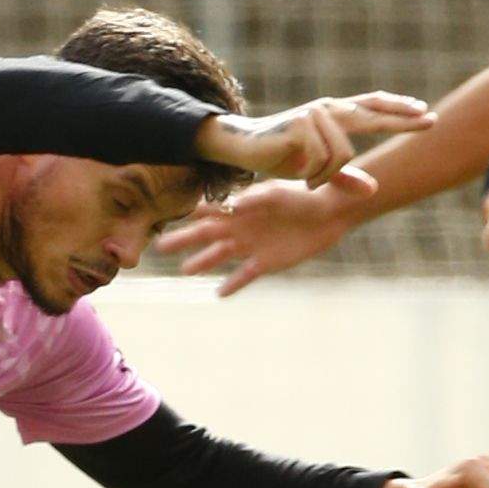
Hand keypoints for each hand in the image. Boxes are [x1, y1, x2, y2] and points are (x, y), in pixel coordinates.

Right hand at [157, 172, 375, 291]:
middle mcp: (242, 226)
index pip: (210, 211)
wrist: (329, 213)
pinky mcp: (267, 262)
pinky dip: (233, 285)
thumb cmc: (304, 195)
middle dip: (184, 240)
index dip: (190, 215)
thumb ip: (256, 198)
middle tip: (159, 247)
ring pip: (221, 256)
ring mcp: (252, 245)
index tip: (168, 218)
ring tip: (184, 272)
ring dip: (202, 263)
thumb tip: (234, 203)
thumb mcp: (279, 193)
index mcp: (241, 206)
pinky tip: (218, 294)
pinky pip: (245, 276)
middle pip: (207, 235)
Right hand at [221, 91, 432, 185]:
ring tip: (308, 179)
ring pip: (342, 154)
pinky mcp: (301, 124)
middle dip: (403, 120)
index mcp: (335, 114)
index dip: (399, 109)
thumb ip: (346, 178)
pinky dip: (313, 175)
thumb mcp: (318, 169)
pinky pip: (322, 160)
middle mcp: (328, 109)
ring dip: (325, 175)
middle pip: (373, 115)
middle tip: (432, 121)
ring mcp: (314, 114)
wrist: (244, 147)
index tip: (426, 113)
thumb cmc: (281, 154)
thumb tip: (375, 190)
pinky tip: (299, 175)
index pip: (373, 107)